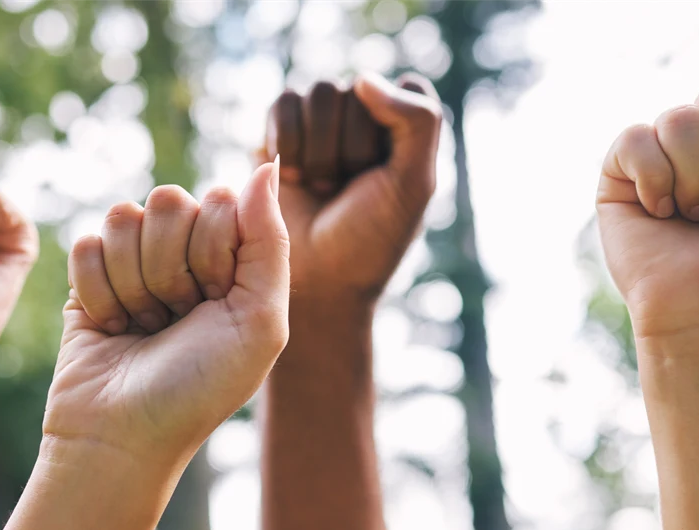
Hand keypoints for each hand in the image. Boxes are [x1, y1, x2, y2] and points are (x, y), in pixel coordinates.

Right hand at [44, 161, 288, 458]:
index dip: (213, 249)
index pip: (220, 200)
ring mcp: (135, 261)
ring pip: (122, 216)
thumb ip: (270, 240)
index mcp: (234, 259)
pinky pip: (85, 243)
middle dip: (171, 268)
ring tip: (145, 327)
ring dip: (133, 284)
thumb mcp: (261, 321)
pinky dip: (98, 294)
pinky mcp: (88, 275)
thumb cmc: (200, 388)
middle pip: (169, 200)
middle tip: (176, 319)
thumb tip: (266, 163)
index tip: (215, 300)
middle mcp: (186, 253)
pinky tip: (112, 329)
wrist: (123, 438)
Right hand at [262, 73, 441, 309]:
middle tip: (347, 190)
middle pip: (356, 91)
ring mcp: (322, 121)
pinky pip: (284, 104)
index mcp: (407, 127)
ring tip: (321, 187)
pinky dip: (286, 143)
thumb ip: (417, 121)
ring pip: (318, 92)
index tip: (388, 177)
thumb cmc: (372, 237)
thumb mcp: (415, 184)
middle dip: (350, 149)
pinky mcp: (281, 130)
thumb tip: (362, 80)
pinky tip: (292, 179)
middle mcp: (367, 116)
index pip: (406, 89)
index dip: (393, 133)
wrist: (318, 280)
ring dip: (318, 150)